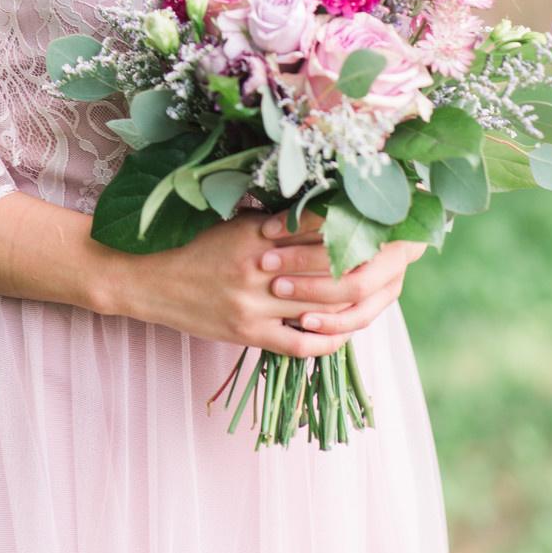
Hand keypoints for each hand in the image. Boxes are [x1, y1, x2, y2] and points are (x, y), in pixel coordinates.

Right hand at [112, 205, 425, 356]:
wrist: (148, 281)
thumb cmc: (194, 245)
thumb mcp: (232, 222)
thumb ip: (273, 219)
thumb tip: (321, 209)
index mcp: (256, 231)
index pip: (318, 225)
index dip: (355, 223)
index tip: (386, 218)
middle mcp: (258, 265)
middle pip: (328, 266)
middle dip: (369, 261)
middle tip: (403, 256)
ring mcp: (254, 303)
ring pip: (320, 306)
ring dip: (354, 303)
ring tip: (382, 294)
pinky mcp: (247, 334)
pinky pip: (299, 343)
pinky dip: (326, 340)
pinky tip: (344, 334)